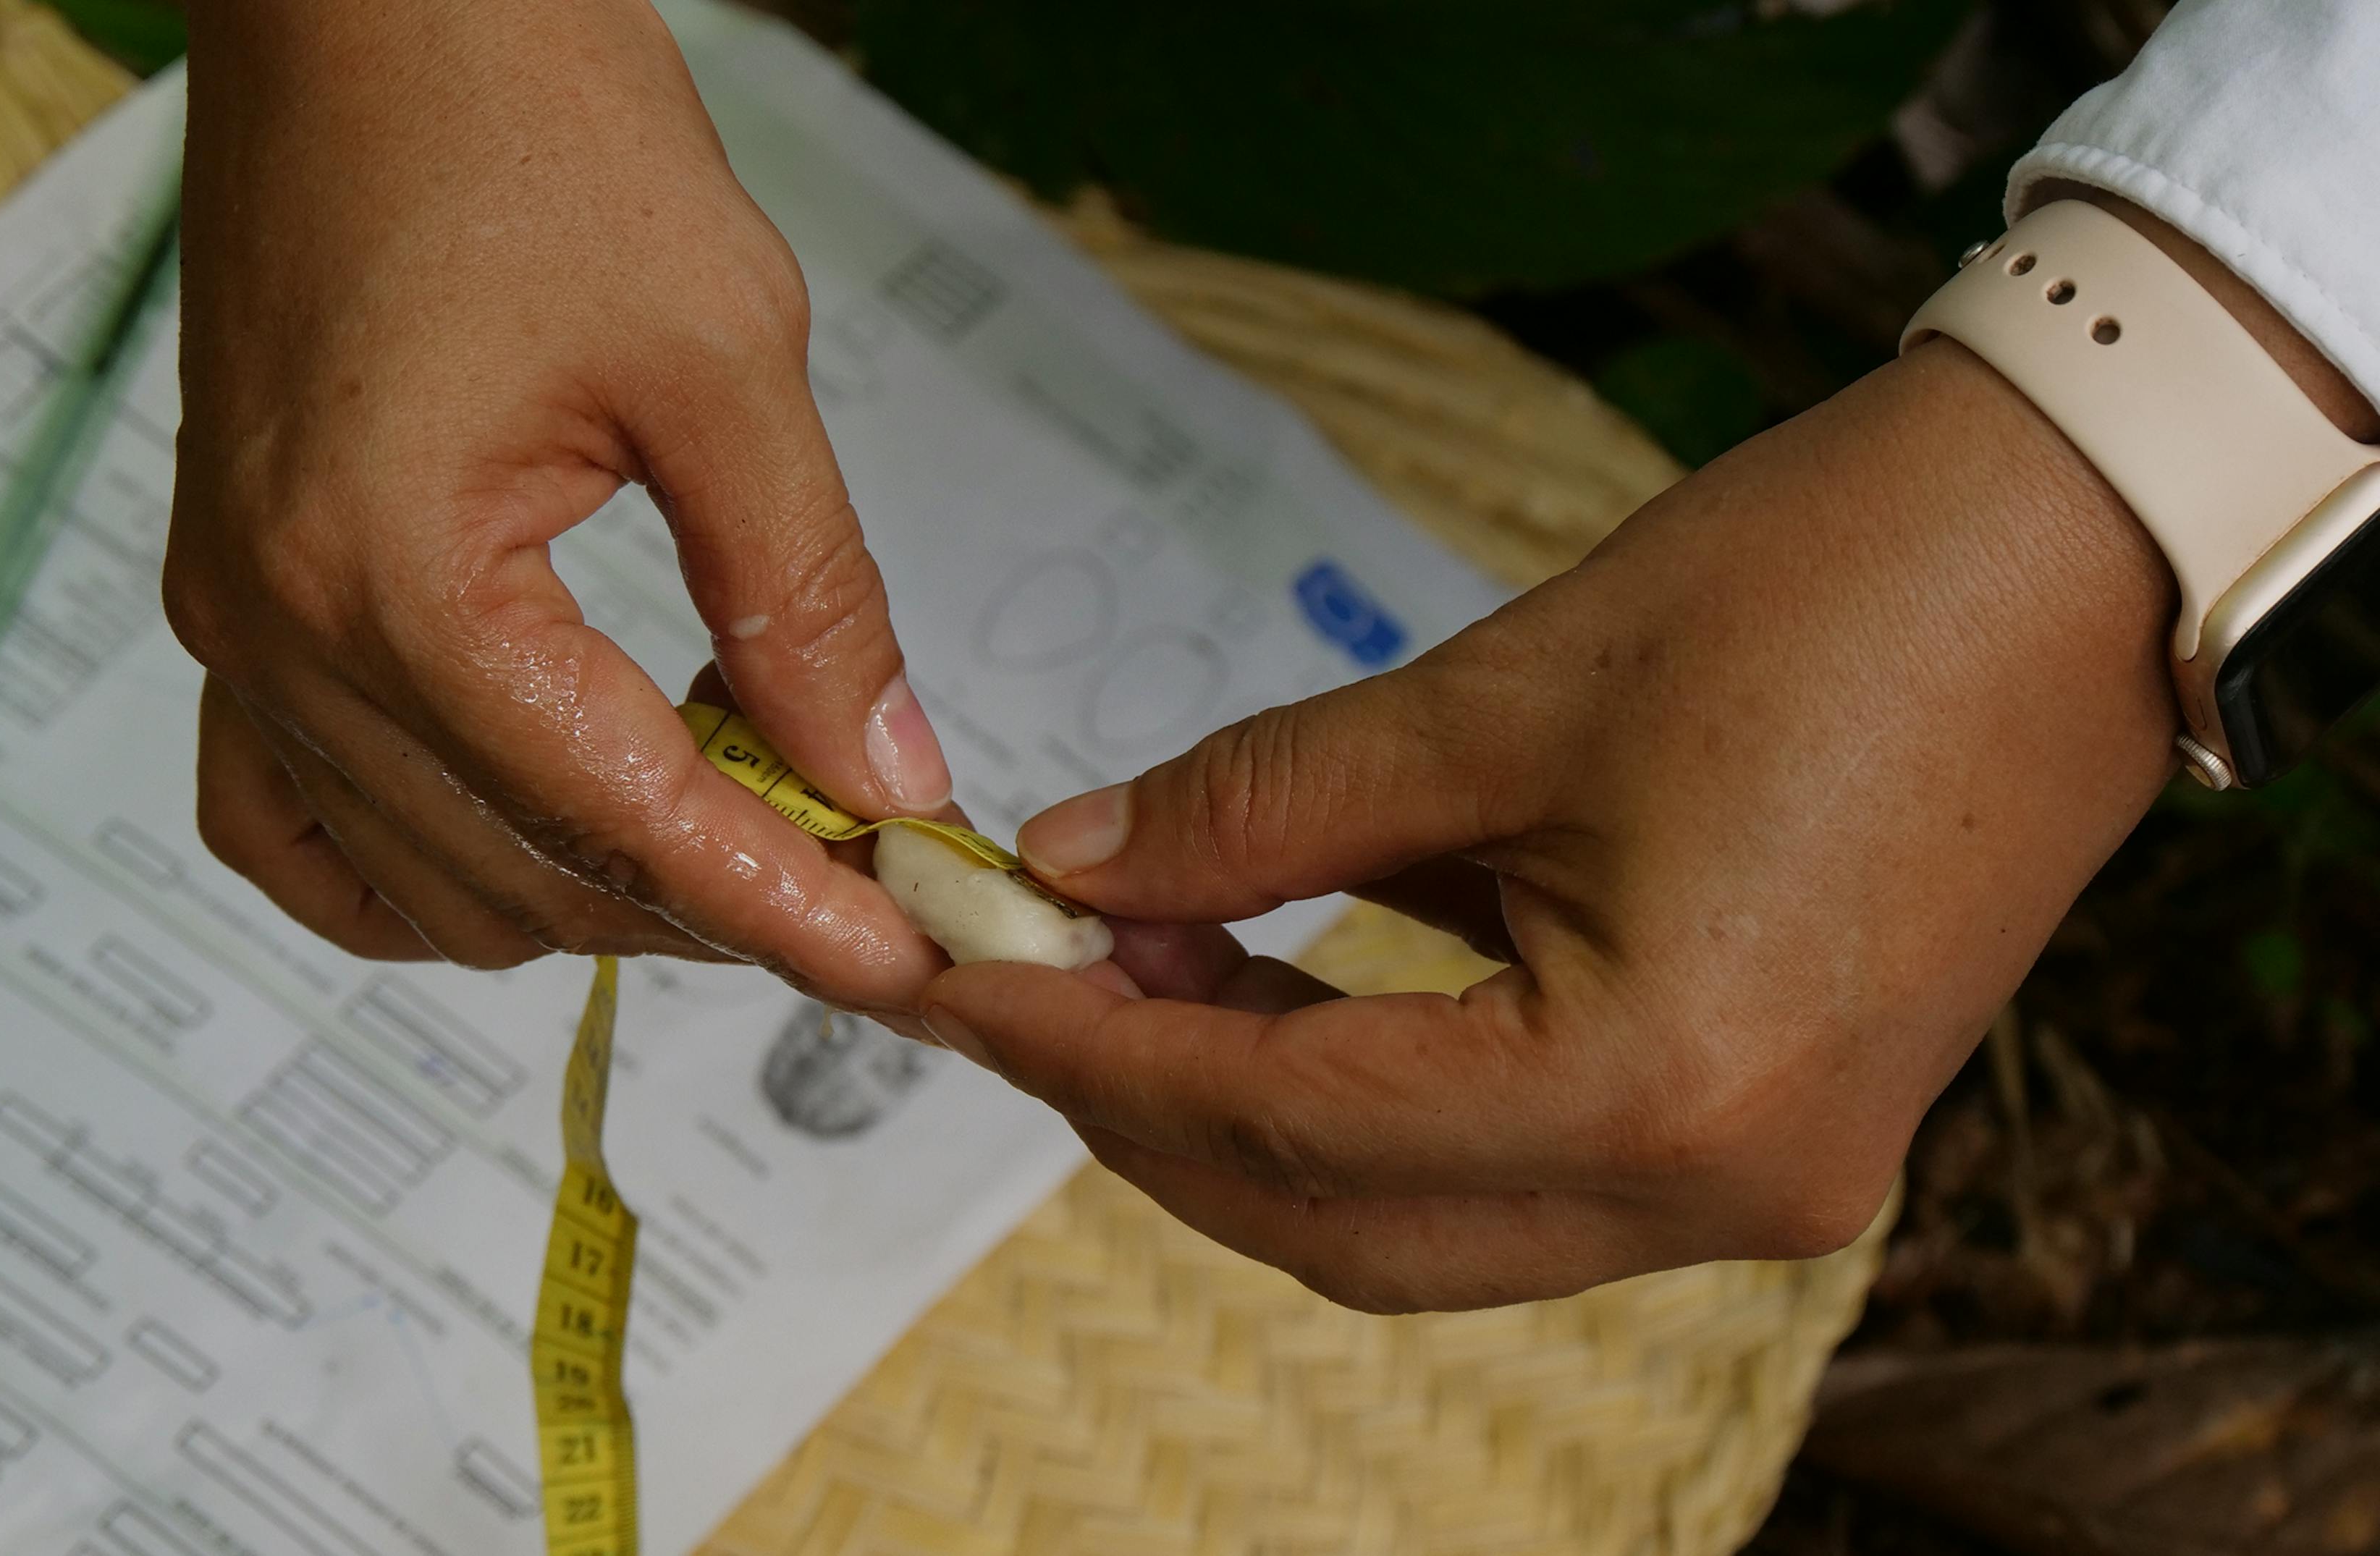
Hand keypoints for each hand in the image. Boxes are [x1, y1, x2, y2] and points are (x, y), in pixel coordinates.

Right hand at [165, 0, 953, 1008]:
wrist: (366, 1)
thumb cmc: (530, 121)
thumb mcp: (725, 356)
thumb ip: (805, 594)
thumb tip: (882, 777)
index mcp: (388, 578)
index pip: (618, 819)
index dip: (783, 909)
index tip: (906, 965)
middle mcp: (277, 631)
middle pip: (520, 877)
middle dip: (708, 906)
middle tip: (861, 888)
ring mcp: (232, 622)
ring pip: (413, 885)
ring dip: (584, 894)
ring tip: (736, 844)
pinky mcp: (230, 591)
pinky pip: (293, 817)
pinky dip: (420, 865)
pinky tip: (535, 832)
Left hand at [920, 337, 2185, 1312]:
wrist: (2075, 548)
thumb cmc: (1828, 586)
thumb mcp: (1501, 696)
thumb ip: (1263, 806)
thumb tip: (1077, 866)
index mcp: (1657, 1086)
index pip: (1286, 1121)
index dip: (1089, 1052)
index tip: (952, 983)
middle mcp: (1716, 1187)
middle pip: (1341, 1222)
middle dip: (1152, 1109)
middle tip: (1023, 980)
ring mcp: (1763, 1183)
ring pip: (1422, 1221)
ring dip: (1258, 1115)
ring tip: (1133, 964)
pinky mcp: (1774, 1132)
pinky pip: (1518, 1168)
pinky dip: (1379, 1096)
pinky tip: (1277, 984)